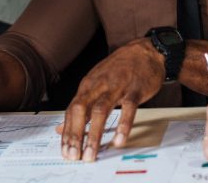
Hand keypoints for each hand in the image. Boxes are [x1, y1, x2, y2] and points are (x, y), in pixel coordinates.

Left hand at [56, 39, 163, 161]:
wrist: (146, 51)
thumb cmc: (120, 68)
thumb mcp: (96, 82)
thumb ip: (81, 105)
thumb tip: (61, 127)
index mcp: (88, 85)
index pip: (72, 111)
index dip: (67, 132)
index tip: (65, 151)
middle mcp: (99, 85)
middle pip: (81, 110)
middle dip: (76, 135)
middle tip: (74, 156)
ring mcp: (117, 86)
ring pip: (101, 111)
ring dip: (94, 134)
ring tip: (91, 153)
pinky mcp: (135, 90)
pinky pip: (128, 109)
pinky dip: (122, 125)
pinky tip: (119, 140)